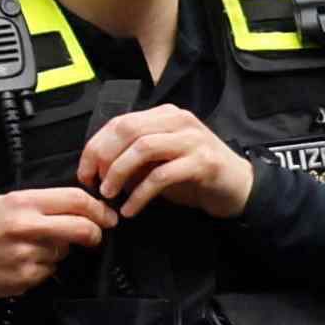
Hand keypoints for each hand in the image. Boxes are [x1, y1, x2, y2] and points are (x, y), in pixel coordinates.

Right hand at [0, 185, 109, 297]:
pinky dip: (43, 267)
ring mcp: (26, 256)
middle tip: (95, 235)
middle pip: (82, 228)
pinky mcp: (24, 279)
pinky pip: (49, 271)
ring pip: (64, 252)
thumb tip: (84, 209)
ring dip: (58, 250)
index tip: (107, 215)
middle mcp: (26, 227)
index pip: (76, 200)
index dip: (99, 208)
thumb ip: (44, 203)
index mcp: (23, 202)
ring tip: (30, 246)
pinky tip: (21, 261)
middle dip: (95, 232)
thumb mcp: (7, 201)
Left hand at [79, 103, 254, 221]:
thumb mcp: (161, 160)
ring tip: (109, 194)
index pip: (120, 122)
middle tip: (94, 183)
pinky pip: (162, 176)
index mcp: (165, 115)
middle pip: (128, 130)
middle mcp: (178, 121)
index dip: (96, 146)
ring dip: (119, 173)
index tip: (84, 171)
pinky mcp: (203, 163)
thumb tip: (98, 168)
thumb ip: (134, 158)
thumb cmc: (196, 175)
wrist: (239, 188)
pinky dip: (141, 194)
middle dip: (103, 157)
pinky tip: (131, 209)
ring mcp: (192, 140)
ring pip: (143, 148)